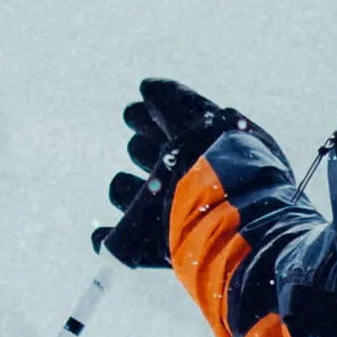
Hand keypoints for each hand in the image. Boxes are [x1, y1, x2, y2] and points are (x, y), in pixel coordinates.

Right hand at [98, 72, 252, 269]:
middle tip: (149, 153)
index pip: (168, 126)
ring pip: (127, 194)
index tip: (133, 115)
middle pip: (145, 156)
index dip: (147, 117)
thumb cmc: (221, 168)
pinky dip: (108, 237)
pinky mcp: (161, 249)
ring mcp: (174, 215)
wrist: (231, 223)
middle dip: (141, 149)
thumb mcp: (202, 122)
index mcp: (206, 150)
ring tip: (144, 191)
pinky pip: (121, 242)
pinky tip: (105, 232)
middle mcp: (189, 181)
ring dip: (124, 190)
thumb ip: (173, 99)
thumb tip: (147, 87)